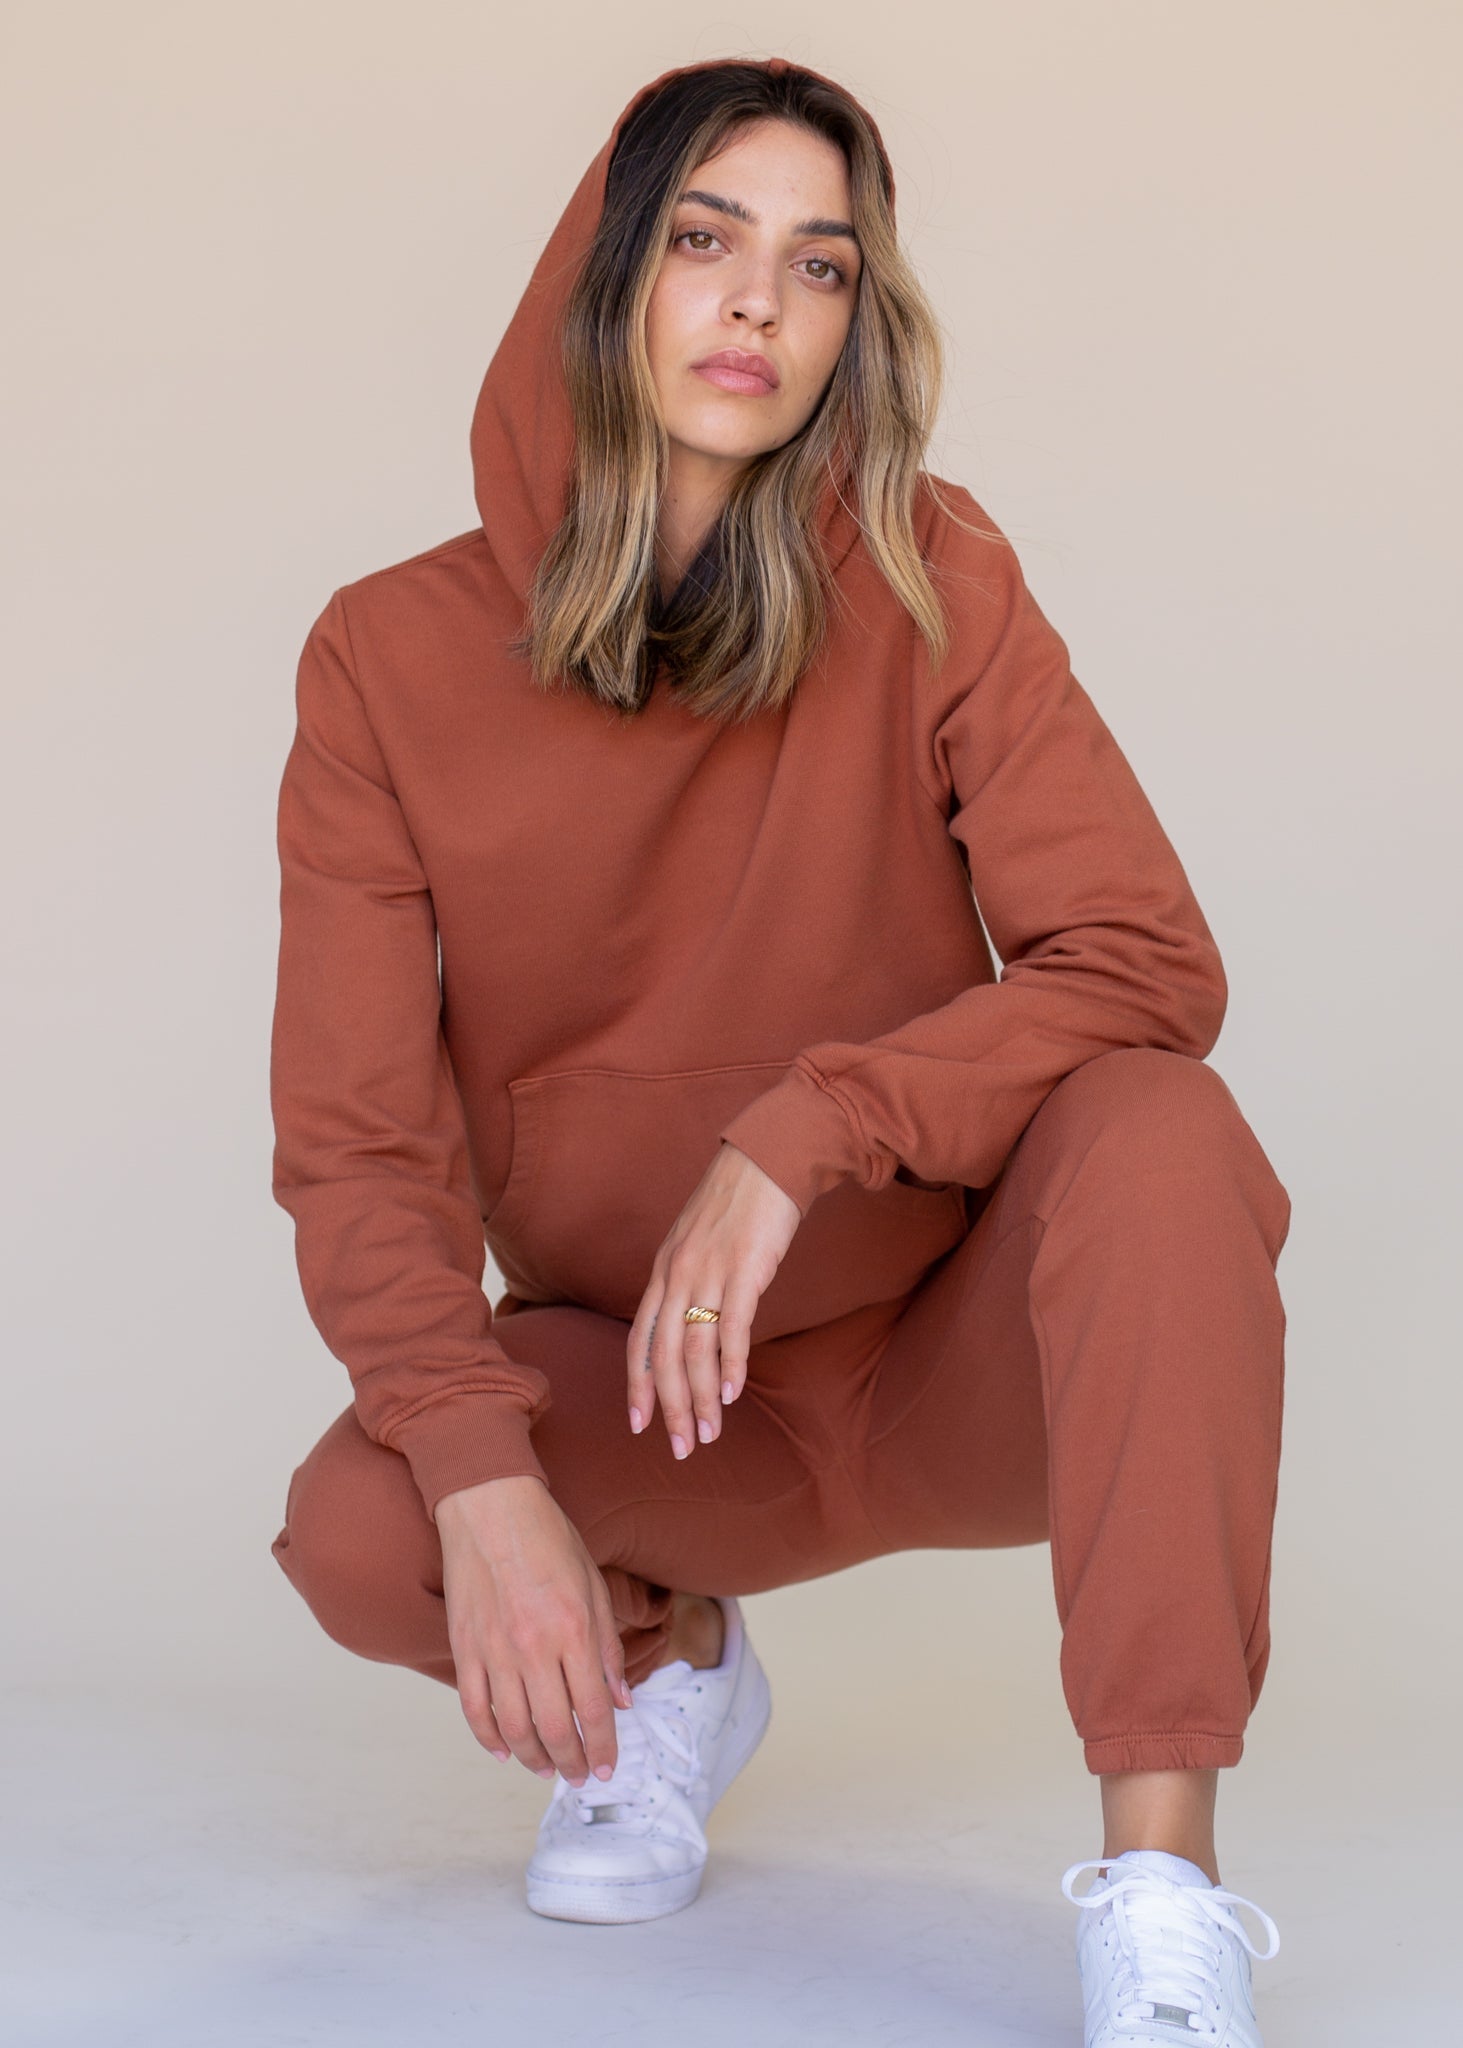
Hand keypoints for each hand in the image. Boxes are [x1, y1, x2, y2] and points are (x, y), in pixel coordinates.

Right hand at [434, 1474, 633, 1784]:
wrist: (490, 1506)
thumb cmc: (548, 1538)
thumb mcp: (594, 1585)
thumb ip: (607, 1647)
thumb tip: (621, 1700)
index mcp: (573, 1630)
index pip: (593, 1710)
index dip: (604, 1747)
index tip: (608, 1766)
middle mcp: (533, 1648)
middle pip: (555, 1730)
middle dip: (573, 1763)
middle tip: (580, 1776)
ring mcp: (494, 1651)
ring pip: (514, 1729)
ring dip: (534, 1758)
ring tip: (547, 1768)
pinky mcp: (464, 1648)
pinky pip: (474, 1708)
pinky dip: (488, 1737)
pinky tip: (504, 1750)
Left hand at [625, 1140, 801, 1458]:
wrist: (771, 1157)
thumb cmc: (740, 1202)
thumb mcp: (699, 1241)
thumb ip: (691, 1281)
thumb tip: (694, 1321)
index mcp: (663, 1271)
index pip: (639, 1340)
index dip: (637, 1386)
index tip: (640, 1425)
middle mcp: (677, 1275)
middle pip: (661, 1356)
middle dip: (669, 1408)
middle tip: (681, 1448)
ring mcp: (708, 1272)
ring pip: (693, 1350)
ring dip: (700, 1399)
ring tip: (710, 1434)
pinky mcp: (744, 1269)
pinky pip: (731, 1327)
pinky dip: (730, 1366)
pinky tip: (732, 1394)